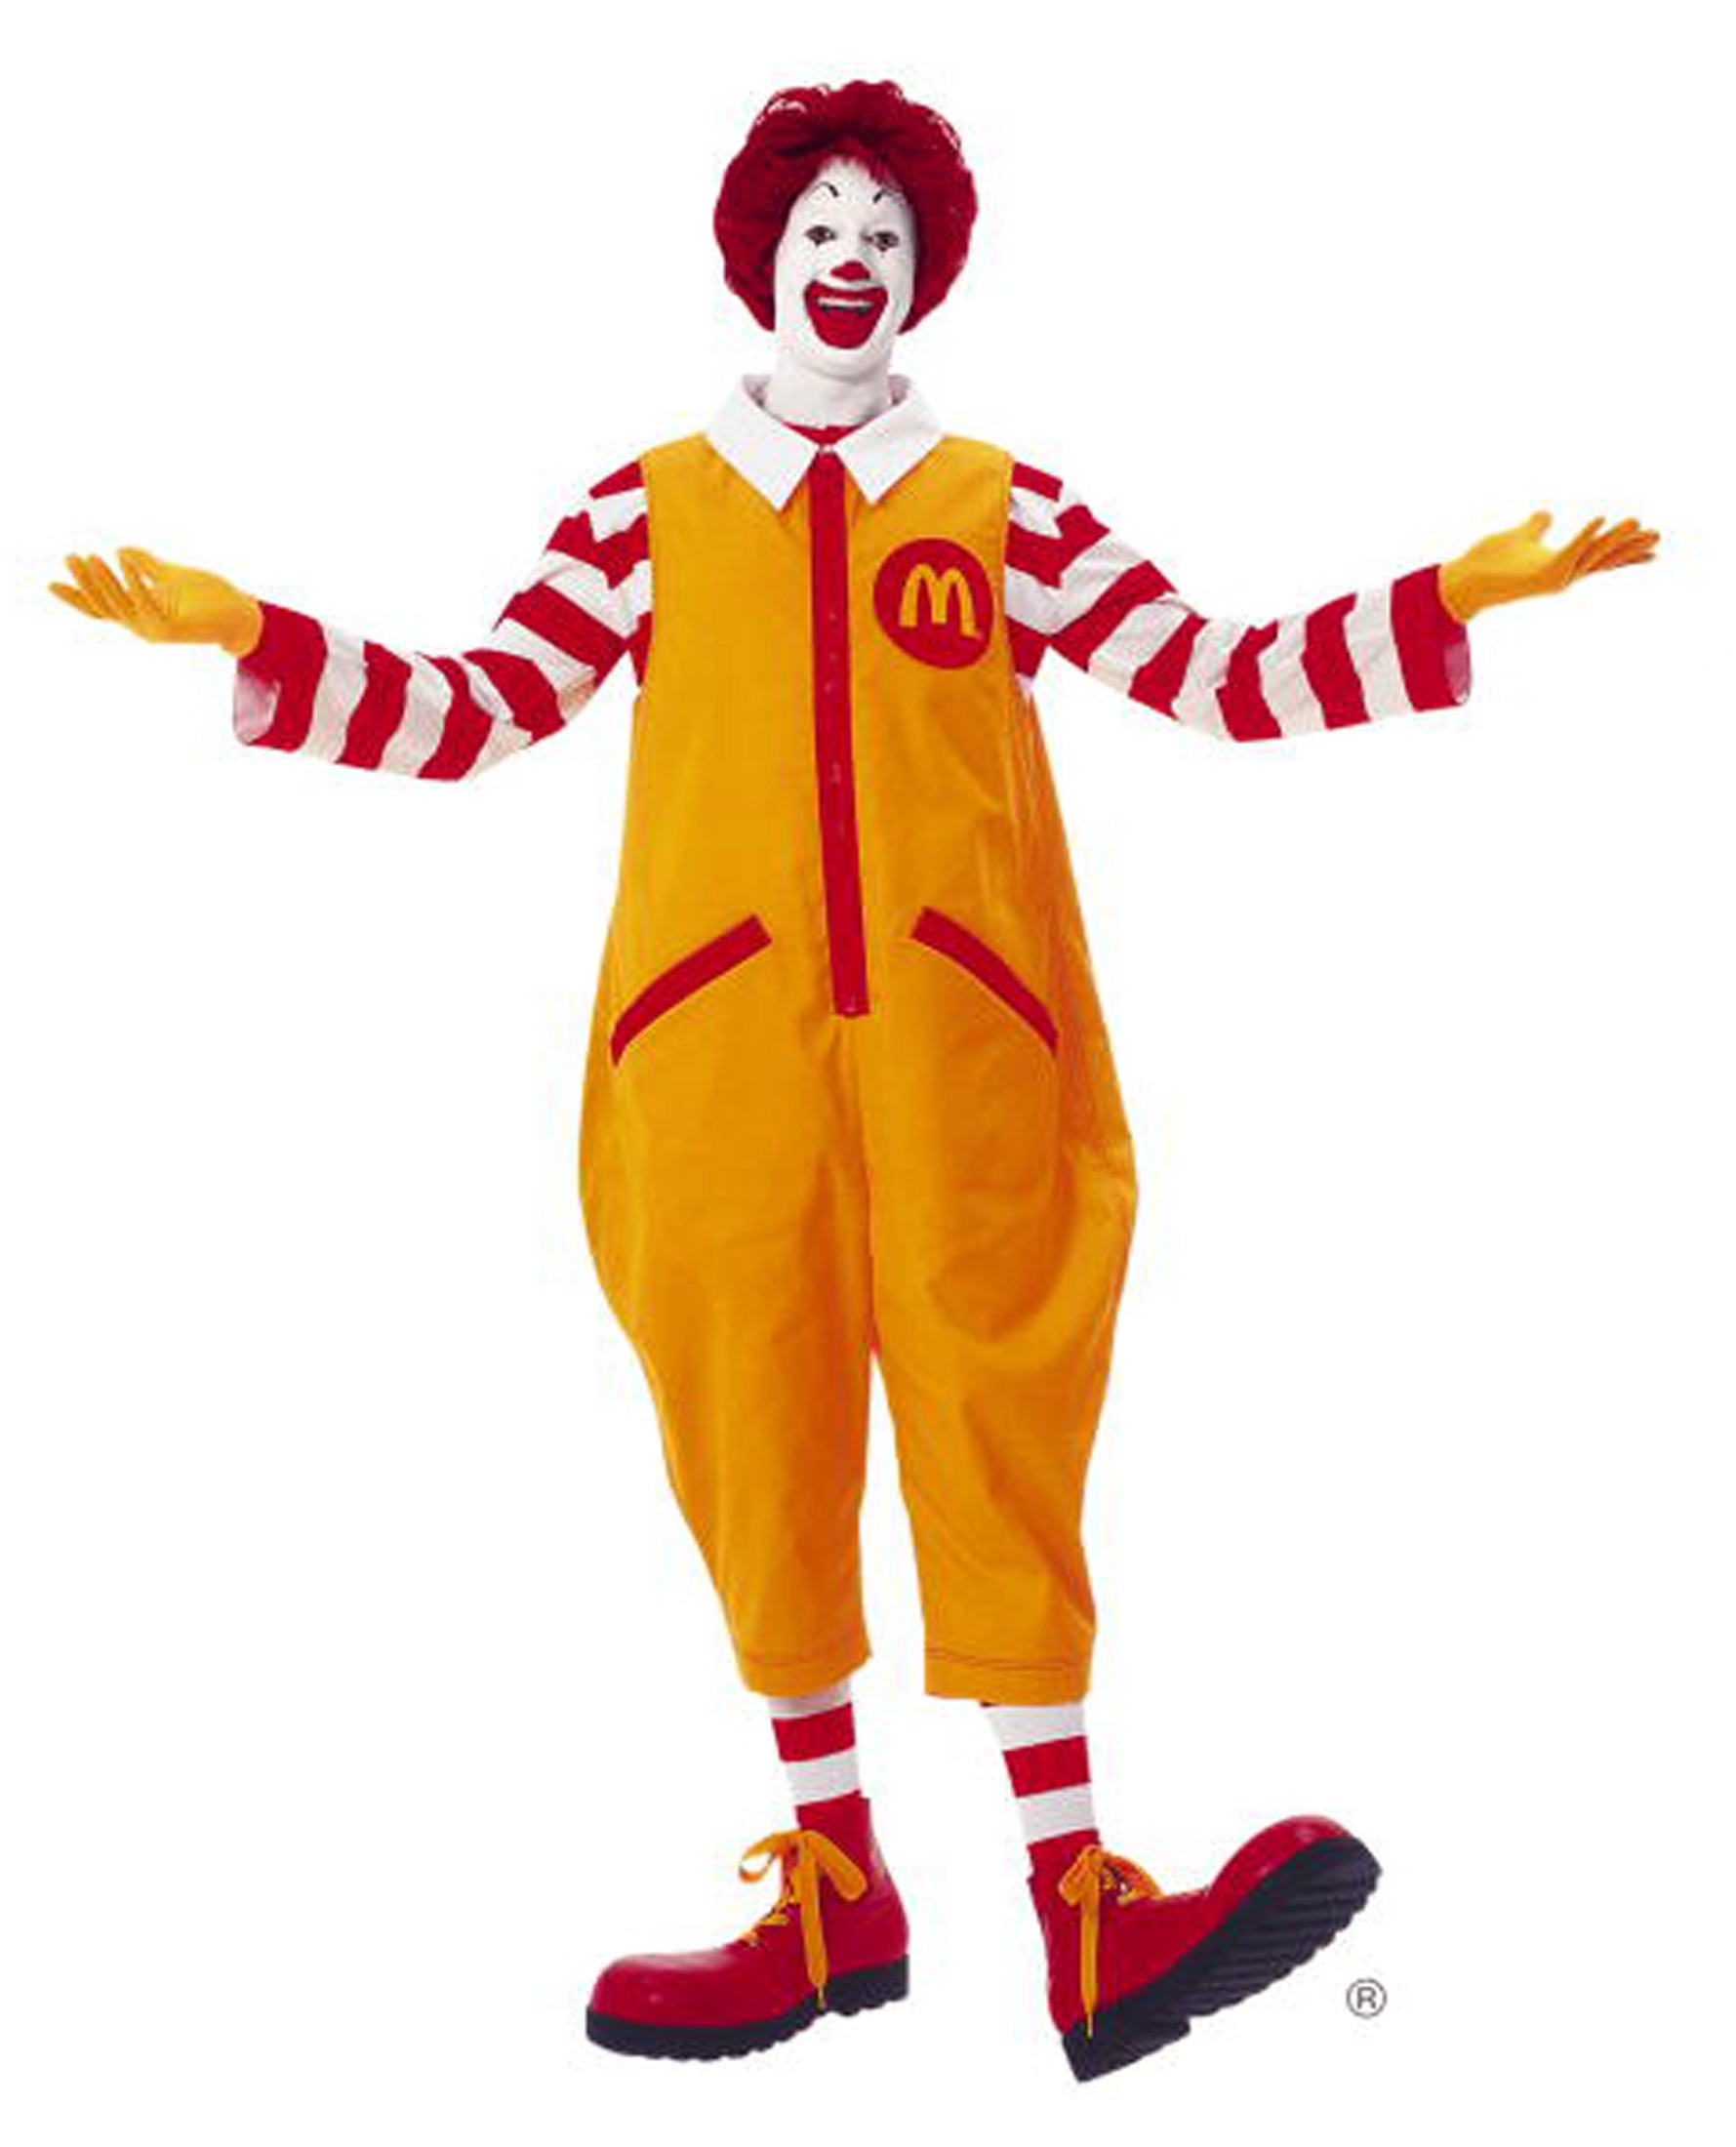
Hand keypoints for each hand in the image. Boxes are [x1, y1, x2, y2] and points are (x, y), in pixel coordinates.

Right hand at [48, 547, 262, 656]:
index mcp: (139, 614)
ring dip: (103, 580)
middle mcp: (143, 626)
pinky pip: (145, 602)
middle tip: (70, 557)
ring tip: (90, 556)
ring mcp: (156, 630)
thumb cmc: (209, 597)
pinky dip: (133, 579)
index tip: (49, 584)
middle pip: (104, 605)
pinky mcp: (172, 628)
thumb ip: (146, 564)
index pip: (100, 608)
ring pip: (120, 605)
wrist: (242, 615)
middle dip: (84, 581)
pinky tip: (122, 558)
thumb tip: (120, 548)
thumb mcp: (171, 575)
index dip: (75, 597)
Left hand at [1437, 511, 1657, 623]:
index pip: (1599, 556)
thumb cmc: (1489, 561)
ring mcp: (1553, 577)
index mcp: (1560, 565)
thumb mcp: (1519, 535)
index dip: (1625, 549)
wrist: (1464, 580)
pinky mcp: (1542, 573)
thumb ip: (1535, 526)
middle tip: (1659, 535)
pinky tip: (1600, 518)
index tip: (1652, 544)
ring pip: (1592, 555)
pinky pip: (1569, 551)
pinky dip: (1584, 535)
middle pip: (1603, 558)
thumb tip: (1545, 515)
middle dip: (1631, 546)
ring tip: (1638, 521)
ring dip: (1615, 538)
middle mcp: (1561, 574)